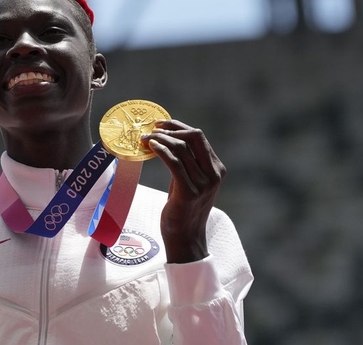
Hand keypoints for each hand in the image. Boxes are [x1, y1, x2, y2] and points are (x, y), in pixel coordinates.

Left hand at [141, 120, 226, 262]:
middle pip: (194, 136)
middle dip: (170, 128)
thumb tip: (168, 141)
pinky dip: (161, 150)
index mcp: (217, 169)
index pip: (199, 137)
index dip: (178, 126)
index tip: (160, 124)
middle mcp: (214, 174)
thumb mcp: (190, 182)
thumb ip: (187, 164)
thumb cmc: (184, 209)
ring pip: (181, 147)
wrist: (186, 238)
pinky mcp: (189, 191)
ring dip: (160, 139)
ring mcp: (203, 183)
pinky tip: (150, 147)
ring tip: (144, 139)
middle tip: (151, 129)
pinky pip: (173, 162)